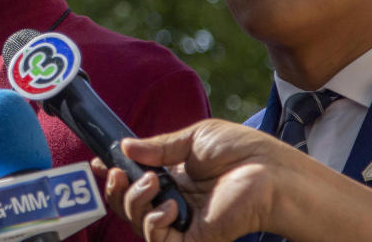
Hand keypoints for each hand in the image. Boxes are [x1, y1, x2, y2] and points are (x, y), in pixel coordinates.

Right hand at [91, 119, 284, 241]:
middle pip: (127, 205)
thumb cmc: (242, 151)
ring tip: (154, 182)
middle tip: (116, 172)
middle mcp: (175, 200)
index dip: (113, 175)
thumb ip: (159, 146)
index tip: (98, 163)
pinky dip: (153, 222)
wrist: (273, 172)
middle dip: (114, 189)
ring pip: (137, 222)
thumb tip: (126, 147)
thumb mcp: (193, 138)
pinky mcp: (194, 238)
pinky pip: (158, 239)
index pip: (134, 181)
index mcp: (175, 176)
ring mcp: (183, 221)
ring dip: (134, 201)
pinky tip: (169, 206)